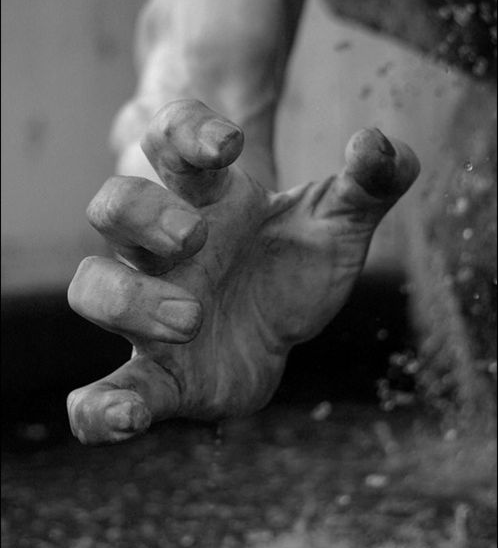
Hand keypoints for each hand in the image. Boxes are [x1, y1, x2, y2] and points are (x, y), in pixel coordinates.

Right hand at [67, 99, 418, 444]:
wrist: (278, 330)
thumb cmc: (294, 262)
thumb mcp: (341, 220)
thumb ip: (370, 180)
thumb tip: (376, 142)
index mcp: (206, 198)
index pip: (169, 137)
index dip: (185, 129)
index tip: (231, 146)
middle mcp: (163, 249)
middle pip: (113, 205)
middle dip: (143, 212)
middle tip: (196, 234)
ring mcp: (149, 310)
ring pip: (93, 287)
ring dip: (129, 298)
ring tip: (191, 319)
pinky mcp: (157, 375)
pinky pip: (105, 389)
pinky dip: (99, 407)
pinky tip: (127, 418)